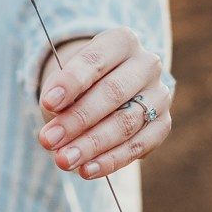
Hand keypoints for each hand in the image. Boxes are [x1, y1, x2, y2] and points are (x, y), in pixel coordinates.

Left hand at [34, 27, 174, 179]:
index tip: (47, 103)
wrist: (111, 86)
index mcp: (122, 41)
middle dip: (77, 120)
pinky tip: (87, 170)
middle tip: (47, 141)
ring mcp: (159, 94)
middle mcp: (146, 64)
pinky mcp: (164, 123)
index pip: (95, 60)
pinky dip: (111, 160)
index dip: (71, 82)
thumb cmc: (82, 83)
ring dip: (91, 145)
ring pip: (126, 123)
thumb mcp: (66, 82)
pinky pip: (139, 145)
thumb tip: (57, 132)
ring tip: (64, 160)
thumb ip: (61, 100)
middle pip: (112, 93)